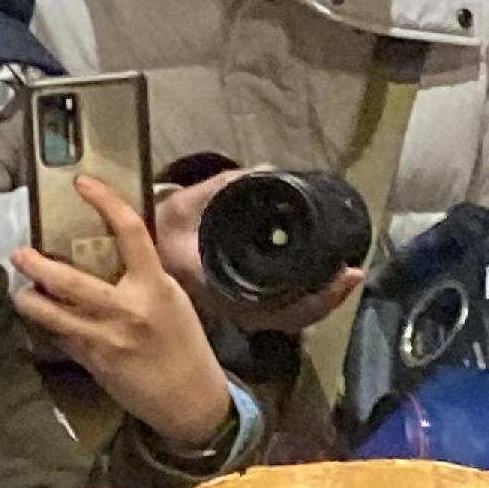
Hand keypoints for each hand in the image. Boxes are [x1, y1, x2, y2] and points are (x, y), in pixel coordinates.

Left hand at [12, 176, 230, 443]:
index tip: (83, 184)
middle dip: (37, 265)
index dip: (105, 202)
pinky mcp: (93, 362)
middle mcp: (128, 309)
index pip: (131, 233)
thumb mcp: (174, 302)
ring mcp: (106, 338)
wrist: (190, 399)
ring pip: (52, 314)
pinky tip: (43, 321)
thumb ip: (145, 278)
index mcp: (155, 287)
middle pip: (69, 280)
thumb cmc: (186, 346)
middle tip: (20, 253)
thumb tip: (115, 253)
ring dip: (29, 300)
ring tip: (22, 292)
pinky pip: (60, 339)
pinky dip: (48, 327)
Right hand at [154, 169, 362, 334]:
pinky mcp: (244, 303)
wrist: (136, 258)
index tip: (345, 276)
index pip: (282, 309)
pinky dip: (305, 297)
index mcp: (226, 291)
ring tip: (344, 275)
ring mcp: (243, 308)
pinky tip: (321, 276)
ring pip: (290, 316)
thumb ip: (224, 188)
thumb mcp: (186, 206)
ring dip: (320, 299)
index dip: (317, 299)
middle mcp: (239, 306)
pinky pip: (282, 309)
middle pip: (295, 316)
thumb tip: (267, 171)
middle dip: (327, 299)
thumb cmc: (162, 234)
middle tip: (353, 274)